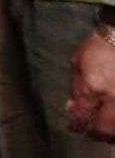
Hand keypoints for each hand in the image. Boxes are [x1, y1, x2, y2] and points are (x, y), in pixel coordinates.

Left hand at [67, 27, 114, 141]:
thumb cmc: (96, 49)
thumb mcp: (77, 65)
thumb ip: (75, 89)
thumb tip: (72, 108)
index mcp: (92, 88)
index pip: (82, 117)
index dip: (76, 125)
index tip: (73, 127)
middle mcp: (112, 98)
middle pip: (105, 129)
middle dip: (95, 133)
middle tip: (90, 131)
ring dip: (110, 133)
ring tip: (104, 130)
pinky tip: (113, 122)